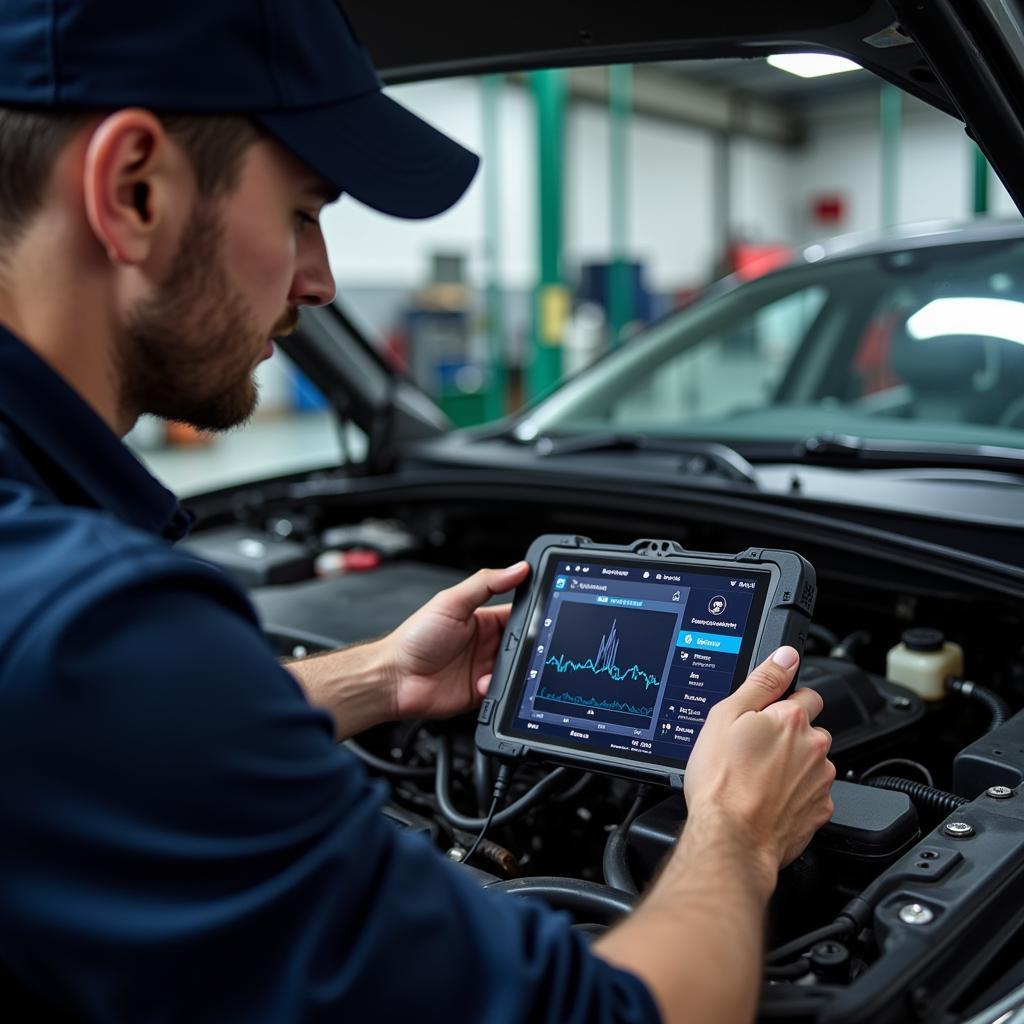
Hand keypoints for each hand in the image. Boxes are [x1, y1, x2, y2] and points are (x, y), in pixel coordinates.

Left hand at [383, 562, 529, 720]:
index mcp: (483, 619)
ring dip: (514, 670)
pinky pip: (502, 692)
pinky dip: (498, 688)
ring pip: (516, 670)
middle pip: (522, 643)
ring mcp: (484, 669)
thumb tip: (518, 569)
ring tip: (500, 666)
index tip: (546, 614)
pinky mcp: (481, 692)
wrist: (394, 678)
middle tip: (525, 647)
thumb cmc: (415, 638)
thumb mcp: (451, 602)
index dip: (534, 613)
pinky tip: (482, 682)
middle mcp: (486, 644)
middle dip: (528, 646)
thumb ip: (486, 583)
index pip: (518, 612)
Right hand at [683, 647, 834, 882]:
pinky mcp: (820, 811)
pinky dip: (796, 795)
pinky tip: (769, 799)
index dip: (782, 704)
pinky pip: (813, 794)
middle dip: (790, 736)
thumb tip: (786, 656)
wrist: (730, 838)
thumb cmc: (721, 781)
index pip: (805, 694)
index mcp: (791, 719)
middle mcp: (814, 747)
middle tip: (756, 751)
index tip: (765, 720)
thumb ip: (762, 682)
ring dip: (794, 766)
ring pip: (812, 762)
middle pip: (811, 730)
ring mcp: (820, 781)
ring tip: (758, 779)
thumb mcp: (726, 716)